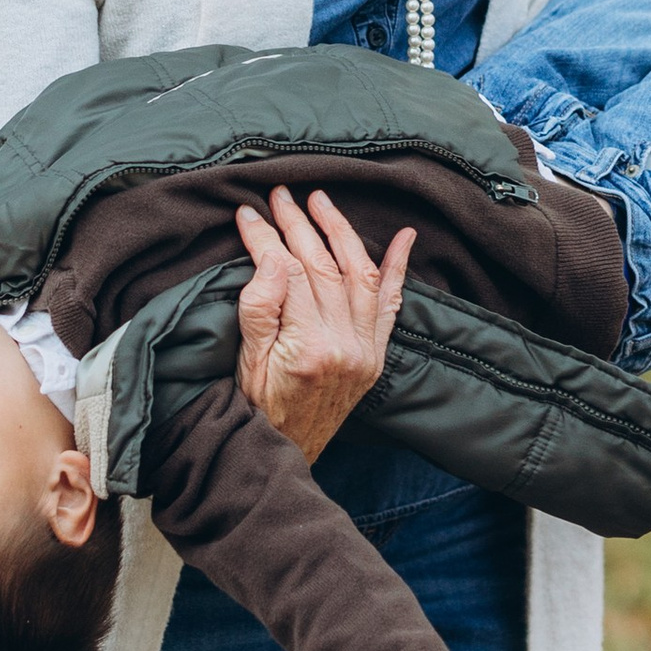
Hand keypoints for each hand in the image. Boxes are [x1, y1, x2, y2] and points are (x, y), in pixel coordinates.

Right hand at [234, 185, 414, 465]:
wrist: (286, 454)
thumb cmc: (258, 410)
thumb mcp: (246, 364)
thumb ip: (259, 310)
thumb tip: (272, 260)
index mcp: (310, 347)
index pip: (288, 273)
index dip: (266, 239)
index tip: (247, 214)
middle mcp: (346, 345)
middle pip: (323, 267)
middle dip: (299, 225)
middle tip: (279, 196)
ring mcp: (366, 350)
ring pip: (358, 274)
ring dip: (340, 232)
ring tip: (320, 201)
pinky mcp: (375, 355)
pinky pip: (390, 305)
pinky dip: (398, 269)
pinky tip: (404, 238)